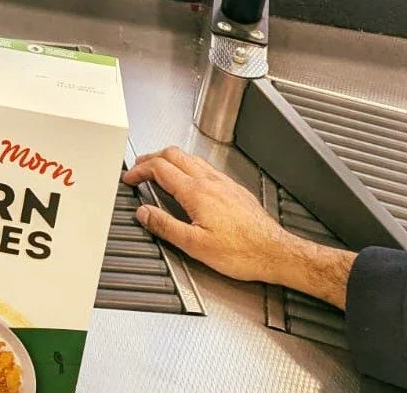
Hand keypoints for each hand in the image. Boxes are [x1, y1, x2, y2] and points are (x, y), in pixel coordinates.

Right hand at [124, 147, 353, 308]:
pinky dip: (187, 167)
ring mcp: (224, 183)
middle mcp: (210, 181)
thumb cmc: (241, 252)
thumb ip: (165, 226)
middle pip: (174, 154)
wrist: (276, 253)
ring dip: (169, 160)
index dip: (140, 170)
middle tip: (139, 168)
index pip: (160, 168)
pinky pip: (205, 167)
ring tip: (159, 171)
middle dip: (152, 158)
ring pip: (190, 158)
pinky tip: (190, 181)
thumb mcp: (195, 245)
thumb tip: (144, 213)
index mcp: (196, 192)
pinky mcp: (234, 189)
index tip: (130, 177)